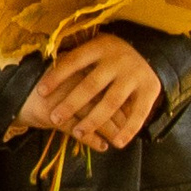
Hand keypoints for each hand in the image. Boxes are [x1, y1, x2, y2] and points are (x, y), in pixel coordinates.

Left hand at [15, 33, 161, 150]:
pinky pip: (138, 113)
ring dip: (94, 120)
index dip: (57, 76)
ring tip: (79, 133)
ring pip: (111, 101)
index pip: (74, 62)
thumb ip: (75, 59)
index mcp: (100, 47)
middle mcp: (118, 60)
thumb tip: (43, 67)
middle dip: (72, 103)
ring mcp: (134, 75)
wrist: (149, 51)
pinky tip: (116, 143)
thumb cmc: (110, 55)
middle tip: (55, 118)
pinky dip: (128, 130)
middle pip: (91, 84)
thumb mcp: (94, 48)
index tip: (41, 92)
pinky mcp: (150, 89)